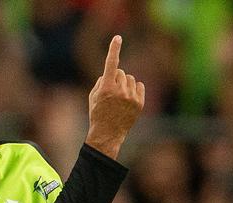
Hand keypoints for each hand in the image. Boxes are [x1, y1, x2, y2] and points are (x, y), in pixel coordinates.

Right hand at [87, 35, 144, 158]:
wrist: (107, 134)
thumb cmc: (97, 114)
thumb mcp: (92, 97)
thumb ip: (101, 81)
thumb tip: (111, 73)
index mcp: (106, 88)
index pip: (110, 64)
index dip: (114, 50)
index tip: (117, 38)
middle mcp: (120, 91)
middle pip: (121, 72)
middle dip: (116, 78)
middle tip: (111, 92)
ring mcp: (131, 97)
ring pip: (130, 79)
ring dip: (125, 84)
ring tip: (119, 98)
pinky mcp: (140, 103)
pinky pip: (139, 86)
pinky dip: (134, 89)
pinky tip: (128, 99)